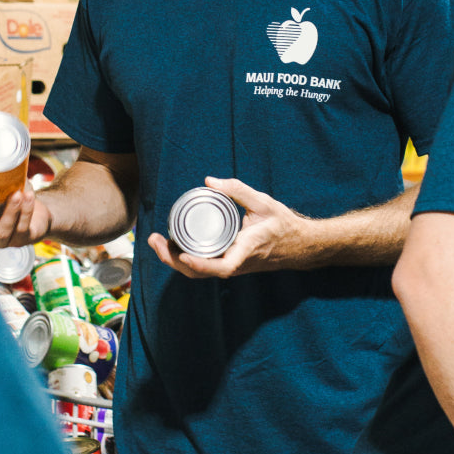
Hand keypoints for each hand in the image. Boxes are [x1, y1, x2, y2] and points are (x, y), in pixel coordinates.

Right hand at [0, 180, 52, 246]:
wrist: (40, 214)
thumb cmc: (14, 198)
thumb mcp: (1, 187)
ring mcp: (5, 239)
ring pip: (3, 231)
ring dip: (9, 212)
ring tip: (16, 194)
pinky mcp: (23, 239)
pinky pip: (23, 226)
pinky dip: (27, 210)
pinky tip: (29, 196)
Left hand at [146, 176, 308, 277]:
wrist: (299, 245)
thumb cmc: (282, 224)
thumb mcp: (263, 202)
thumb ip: (237, 190)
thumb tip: (209, 181)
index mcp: (246, 249)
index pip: (222, 267)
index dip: (200, 264)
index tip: (183, 255)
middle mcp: (236, 263)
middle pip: (200, 272)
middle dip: (172, 260)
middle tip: (154, 240)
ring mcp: (232, 266)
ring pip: (199, 272)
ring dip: (175, 260)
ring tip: (157, 241)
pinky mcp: (228, 263)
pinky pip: (203, 267)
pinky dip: (185, 259)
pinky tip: (173, 244)